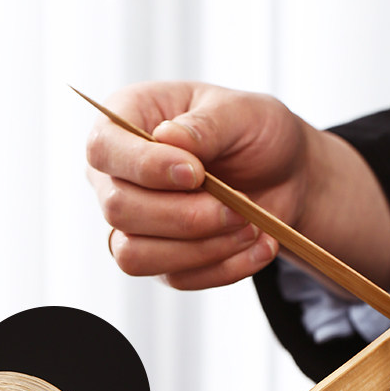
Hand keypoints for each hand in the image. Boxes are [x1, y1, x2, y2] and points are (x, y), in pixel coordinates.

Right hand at [85, 81, 389, 290]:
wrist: (286, 174)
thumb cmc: (254, 131)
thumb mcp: (242, 112)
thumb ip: (206, 124)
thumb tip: (168, 138)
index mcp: (126, 119)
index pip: (103, 149)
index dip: (144, 166)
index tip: (196, 173)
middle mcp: (117, 175)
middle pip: (118, 210)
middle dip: (185, 215)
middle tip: (238, 206)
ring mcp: (133, 223)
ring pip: (136, 255)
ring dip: (201, 248)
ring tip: (251, 228)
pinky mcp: (159, 259)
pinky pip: (175, 277)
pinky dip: (224, 266)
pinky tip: (259, 246)